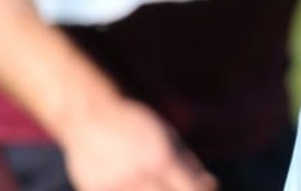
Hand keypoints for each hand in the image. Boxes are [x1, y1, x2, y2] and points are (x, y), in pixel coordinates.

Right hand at [56, 97, 216, 190]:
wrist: (91, 116)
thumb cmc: (137, 125)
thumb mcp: (169, 137)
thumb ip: (190, 164)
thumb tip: (209, 186)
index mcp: (162, 161)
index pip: (193, 190)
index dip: (202, 189)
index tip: (201, 185)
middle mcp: (140, 177)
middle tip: (175, 181)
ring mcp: (116, 188)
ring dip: (153, 190)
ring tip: (151, 180)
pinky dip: (130, 189)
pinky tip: (132, 182)